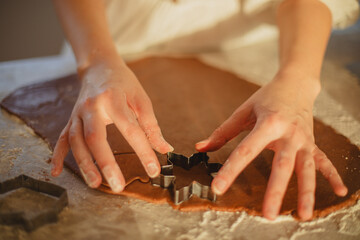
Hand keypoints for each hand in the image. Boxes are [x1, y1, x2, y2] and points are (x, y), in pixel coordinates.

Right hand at [51, 55, 172, 192]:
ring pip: (76, 141)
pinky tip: (56, 172)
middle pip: (96, 137)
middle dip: (106, 163)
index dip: (143, 151)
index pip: (130, 129)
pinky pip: (62, 138)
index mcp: (113, 100)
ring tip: (95, 184)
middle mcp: (92, 107)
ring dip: (84, 164)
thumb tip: (165, 148)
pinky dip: (58, 155)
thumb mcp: (141, 99)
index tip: (153, 170)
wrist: (99, 66)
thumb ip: (151, 125)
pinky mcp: (71, 119)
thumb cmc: (123, 83)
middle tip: (118, 185)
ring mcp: (78, 114)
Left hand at [196, 71, 347, 220]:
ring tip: (302, 214)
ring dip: (306, 192)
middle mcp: (289, 133)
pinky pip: (324, 161)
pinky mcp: (312, 143)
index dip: (231, 170)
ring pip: (307, 169)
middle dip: (276, 191)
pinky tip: (339, 191)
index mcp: (269, 124)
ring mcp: (304, 139)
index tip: (218, 188)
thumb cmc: (267, 97)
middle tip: (268, 215)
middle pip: (282, 166)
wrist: (295, 84)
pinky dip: (332, 176)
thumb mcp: (244, 111)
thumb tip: (201, 147)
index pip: (246, 151)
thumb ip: (223, 131)